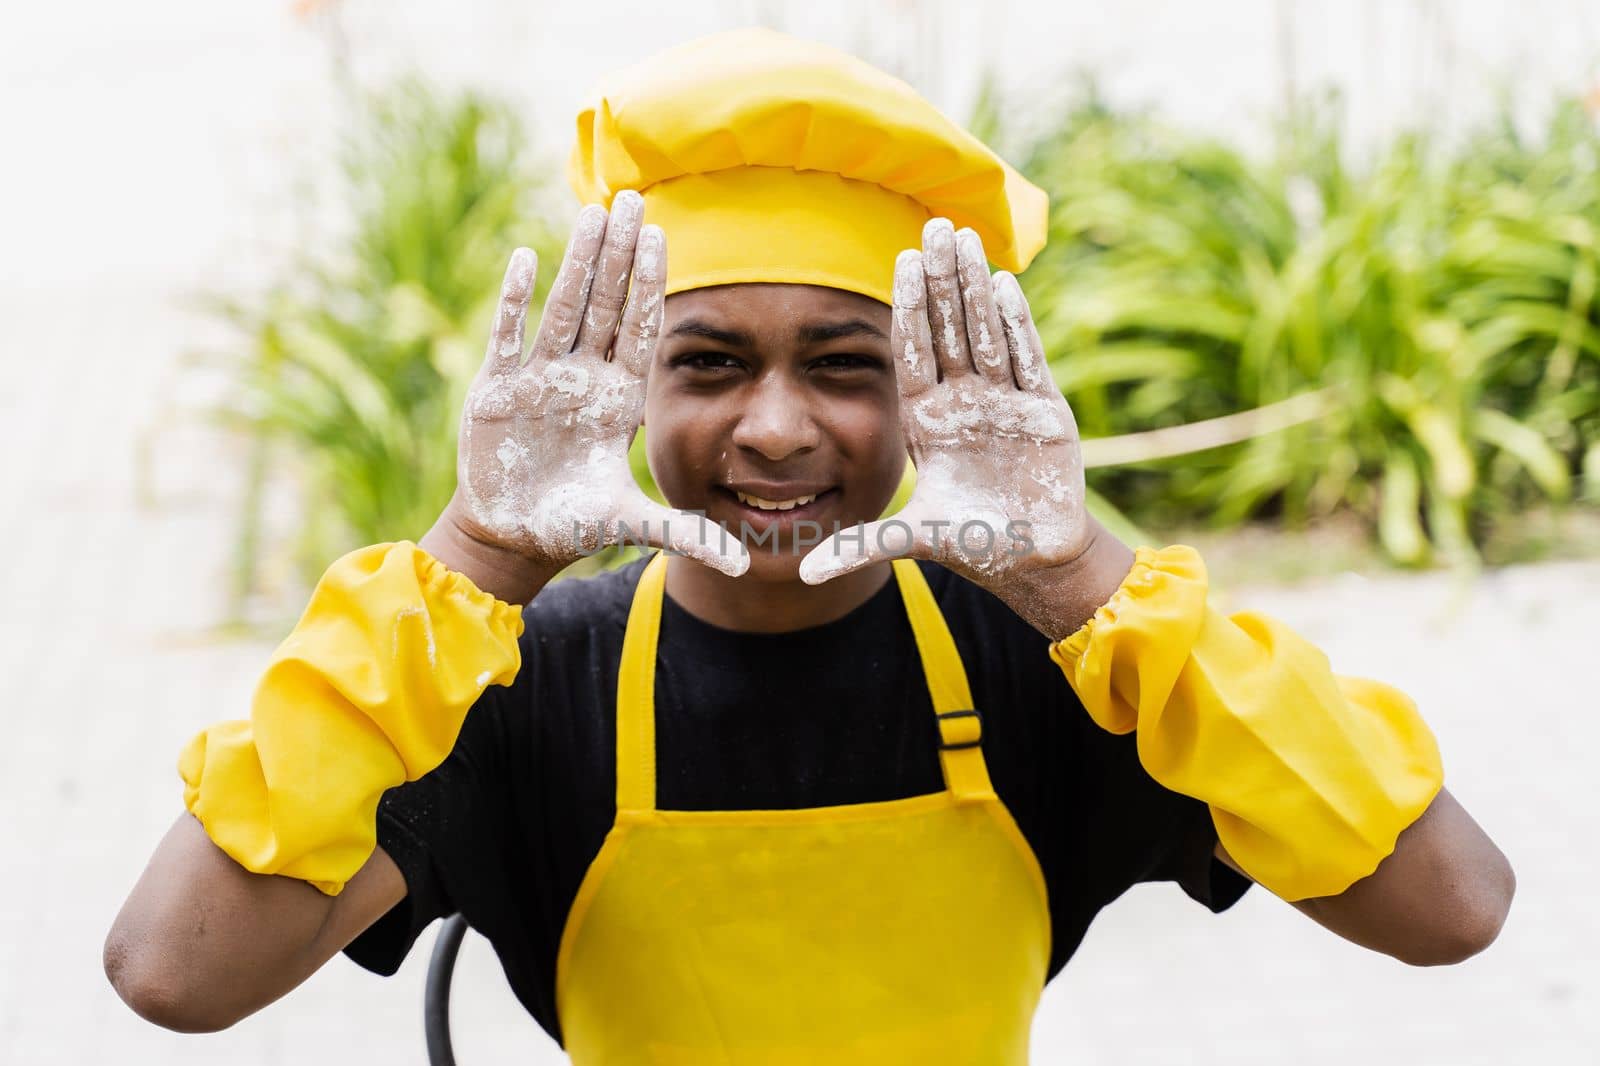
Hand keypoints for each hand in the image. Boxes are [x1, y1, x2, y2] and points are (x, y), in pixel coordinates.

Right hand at [444, 193, 747, 577]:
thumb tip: (744, 564)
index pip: (639, 330)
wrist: (513, 538)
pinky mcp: (496, 390)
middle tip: (634, 200)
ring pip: (562, 307)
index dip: (650, 286)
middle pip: (604, 304)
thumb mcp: (634, 523)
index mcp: (617, 400)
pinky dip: (517, 299)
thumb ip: (687, 534)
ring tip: (593, 213)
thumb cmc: (572, 525)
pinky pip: (509, 334)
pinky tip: (528, 258)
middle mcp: (582, 379)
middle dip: (619, 254)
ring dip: (577, 261)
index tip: (665, 239)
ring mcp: (539, 379)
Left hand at [799, 218, 1091, 590]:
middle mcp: (966, 403)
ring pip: (987, 332)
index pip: (915, 353)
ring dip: (976, 285)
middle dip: (941, 279)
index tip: (897, 263)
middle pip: (950, 328)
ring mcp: (1005, 403)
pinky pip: (1026, 359)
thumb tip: (804, 573)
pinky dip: (1016, 323)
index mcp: (930, 421)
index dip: (909, 309)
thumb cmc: (974, 543)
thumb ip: (859, 547)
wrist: (1033, 560)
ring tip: (965, 237)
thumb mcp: (910, 538)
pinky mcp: (1045, 412)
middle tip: (933, 225)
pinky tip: (1004, 284)